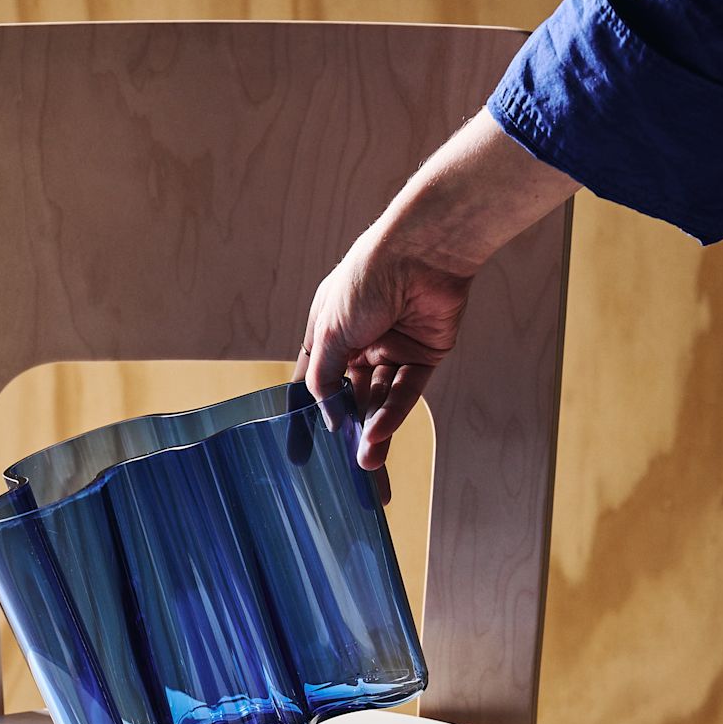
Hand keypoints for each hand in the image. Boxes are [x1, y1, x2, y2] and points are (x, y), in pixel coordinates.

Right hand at [294, 110, 576, 480]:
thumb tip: (328, 417)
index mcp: (329, 332)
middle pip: (351, 399)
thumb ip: (325, 378)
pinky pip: (405, 392)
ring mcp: (391, 349)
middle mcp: (359, 343)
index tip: (299, 455)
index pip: (312, 384)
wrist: (422, 251)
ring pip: (379, 400)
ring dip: (373, 431)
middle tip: (346, 471)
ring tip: (367, 462)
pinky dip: (393, 413)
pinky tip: (380, 433)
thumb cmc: (367, 279)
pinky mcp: (423, 355)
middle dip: (349, 433)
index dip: (305, 418)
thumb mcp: (330, 333)